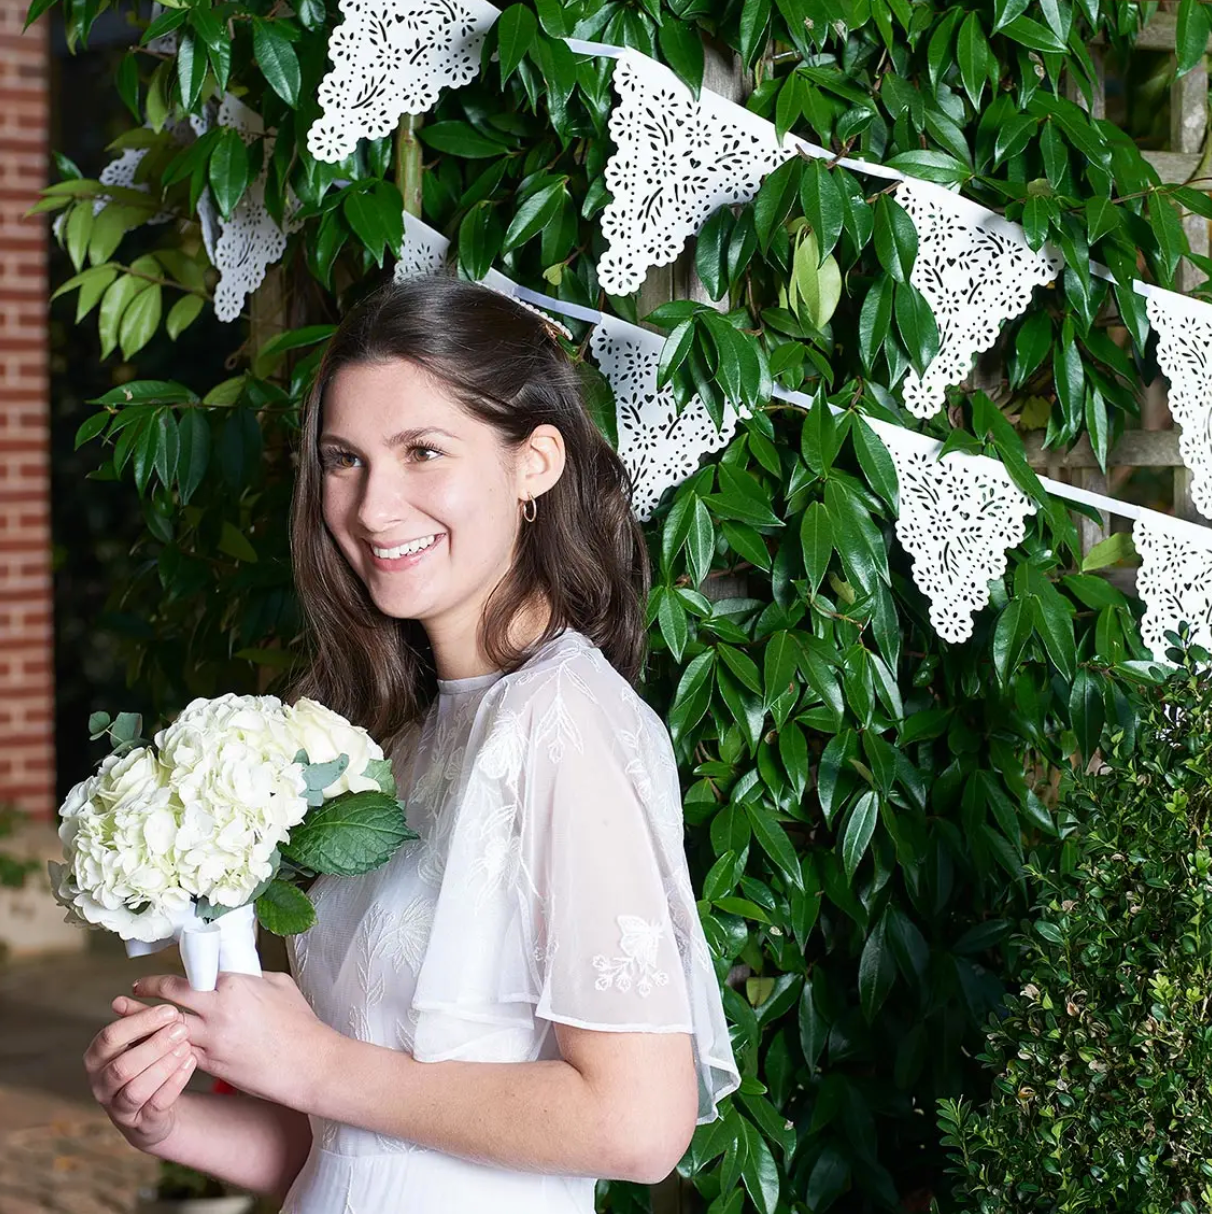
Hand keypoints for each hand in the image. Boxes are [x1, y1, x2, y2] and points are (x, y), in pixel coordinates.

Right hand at [84, 997, 196, 1150]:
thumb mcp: (140, 1040)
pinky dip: (174, 1083)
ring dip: (163, 1066)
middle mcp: (101, 1084)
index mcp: (96, 1057)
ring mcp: (118, 1107)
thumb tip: (126, 996)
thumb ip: (138, 1021)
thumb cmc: (146, 1061)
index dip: (140, 1022)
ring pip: (136, 1089)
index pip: (110, 1037)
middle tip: (182, 1028)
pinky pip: (156, 1105)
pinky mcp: (141, 1123)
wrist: (154, 1106)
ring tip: (187, 1047)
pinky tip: (190, 1063)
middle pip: (122, 1066)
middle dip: (154, 1046)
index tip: (170, 1010)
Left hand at [131, 971, 336, 1111]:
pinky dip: (165, 1050)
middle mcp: (217, 1010)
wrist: (307, 1063)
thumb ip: (250, 977)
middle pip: (169, 1000)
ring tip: (127, 1024)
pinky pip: (179, 1054)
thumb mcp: (279, 984)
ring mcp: (212, 1039)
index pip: (187, 975)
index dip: (163, 979)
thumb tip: (234, 973)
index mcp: (233, 984)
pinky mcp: (212, 1064)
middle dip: (144, 998)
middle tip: (127, 997)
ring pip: (167, 1030)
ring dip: (145, 1027)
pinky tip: (154, 1050)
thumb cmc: (298, 1022)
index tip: (150, 981)